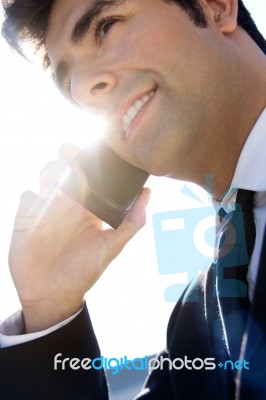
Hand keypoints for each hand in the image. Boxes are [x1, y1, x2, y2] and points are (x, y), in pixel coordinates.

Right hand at [9, 148, 149, 332]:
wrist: (53, 295)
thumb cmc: (84, 271)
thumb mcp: (111, 247)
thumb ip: (131, 222)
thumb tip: (149, 192)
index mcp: (89, 206)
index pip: (92, 173)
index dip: (94, 158)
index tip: (98, 149)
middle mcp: (68, 203)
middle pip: (66, 166)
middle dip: (68, 153)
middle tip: (73, 153)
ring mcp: (47, 208)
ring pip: (46, 174)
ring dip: (51, 171)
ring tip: (59, 183)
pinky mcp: (26, 218)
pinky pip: (26, 196)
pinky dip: (32, 196)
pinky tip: (39, 207)